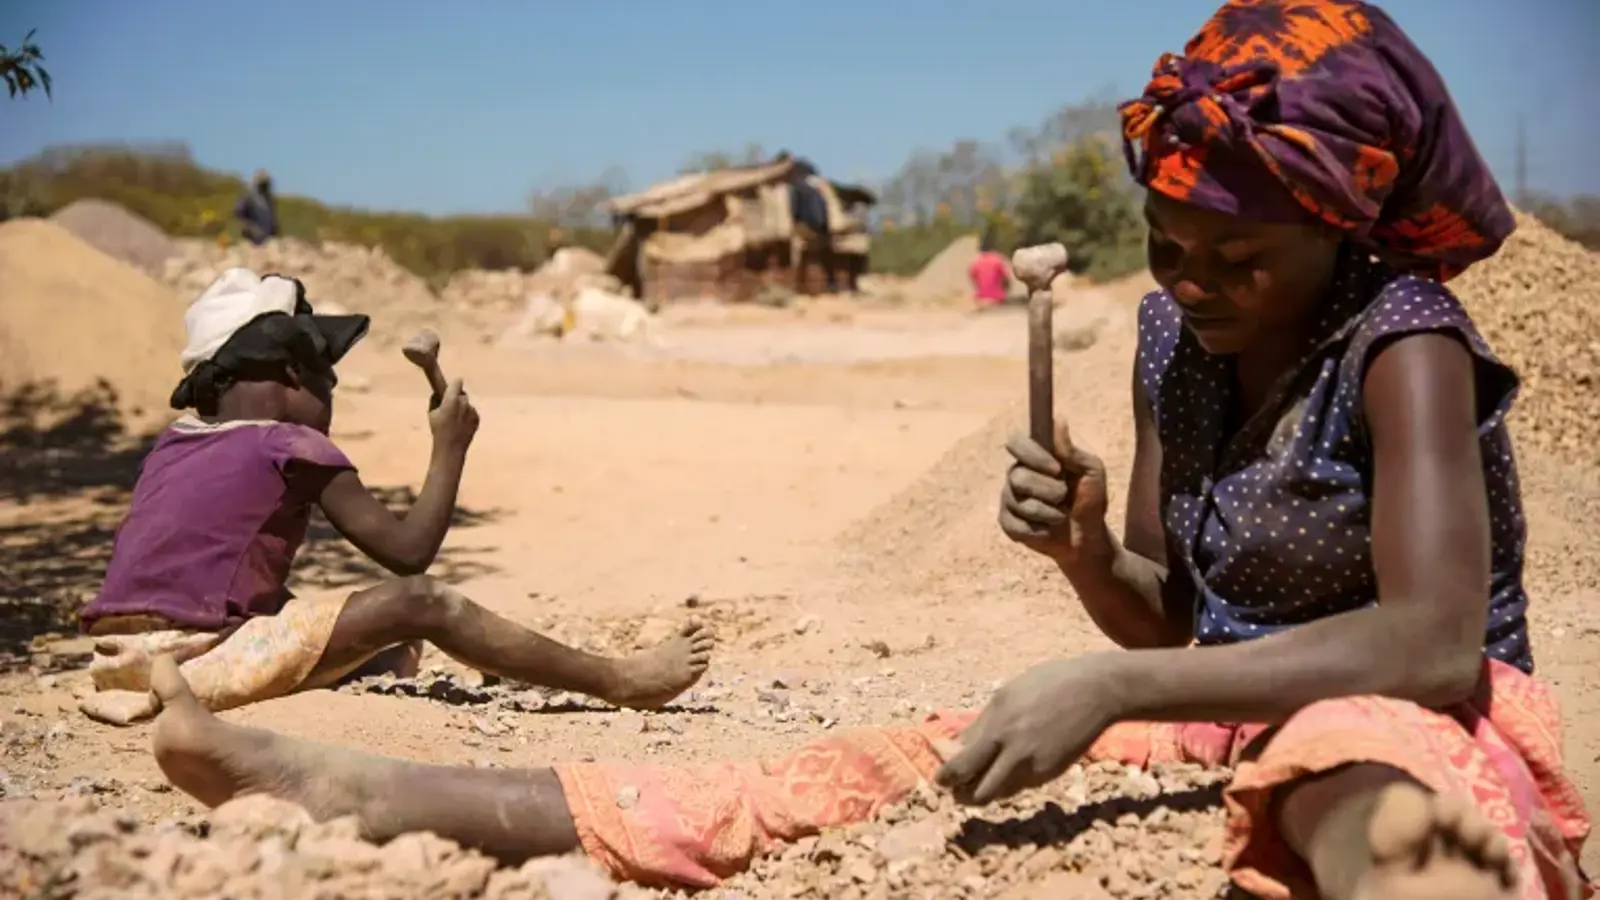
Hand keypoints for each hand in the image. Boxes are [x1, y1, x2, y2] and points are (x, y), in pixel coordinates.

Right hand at [428, 379, 479, 455]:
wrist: (451, 447)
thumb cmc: (438, 430)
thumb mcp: (431, 413)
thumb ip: (436, 400)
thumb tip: (438, 394)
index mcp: (451, 399)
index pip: (457, 382)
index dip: (454, 385)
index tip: (451, 389)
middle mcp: (464, 402)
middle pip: (462, 394)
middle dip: (457, 398)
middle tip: (450, 407)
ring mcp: (472, 411)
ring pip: (467, 404)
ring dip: (463, 408)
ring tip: (455, 420)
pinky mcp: (477, 419)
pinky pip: (472, 413)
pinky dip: (468, 416)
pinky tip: (461, 426)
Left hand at [935, 654, 1120, 805]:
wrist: (1096, 691)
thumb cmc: (1048, 684)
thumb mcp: (1007, 694)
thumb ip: (983, 723)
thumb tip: (960, 746)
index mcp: (999, 725)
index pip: (961, 765)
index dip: (946, 777)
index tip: (939, 780)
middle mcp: (1014, 750)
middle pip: (977, 790)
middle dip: (961, 794)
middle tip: (954, 791)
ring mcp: (1035, 765)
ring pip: (999, 793)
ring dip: (985, 792)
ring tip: (977, 783)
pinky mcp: (1051, 773)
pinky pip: (1020, 785)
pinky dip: (1009, 782)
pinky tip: (1008, 769)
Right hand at [998, 419, 1108, 563]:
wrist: (1088, 537)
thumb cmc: (1090, 498)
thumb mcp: (1091, 471)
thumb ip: (1072, 450)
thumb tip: (1058, 420)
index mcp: (1035, 456)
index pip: (1016, 441)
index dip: (1031, 454)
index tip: (1056, 468)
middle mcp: (1017, 473)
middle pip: (1017, 476)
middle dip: (1048, 490)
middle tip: (1065, 496)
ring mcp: (1009, 498)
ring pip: (1019, 503)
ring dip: (1048, 512)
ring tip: (1061, 515)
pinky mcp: (1008, 523)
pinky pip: (1016, 525)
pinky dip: (1039, 530)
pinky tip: (1049, 529)